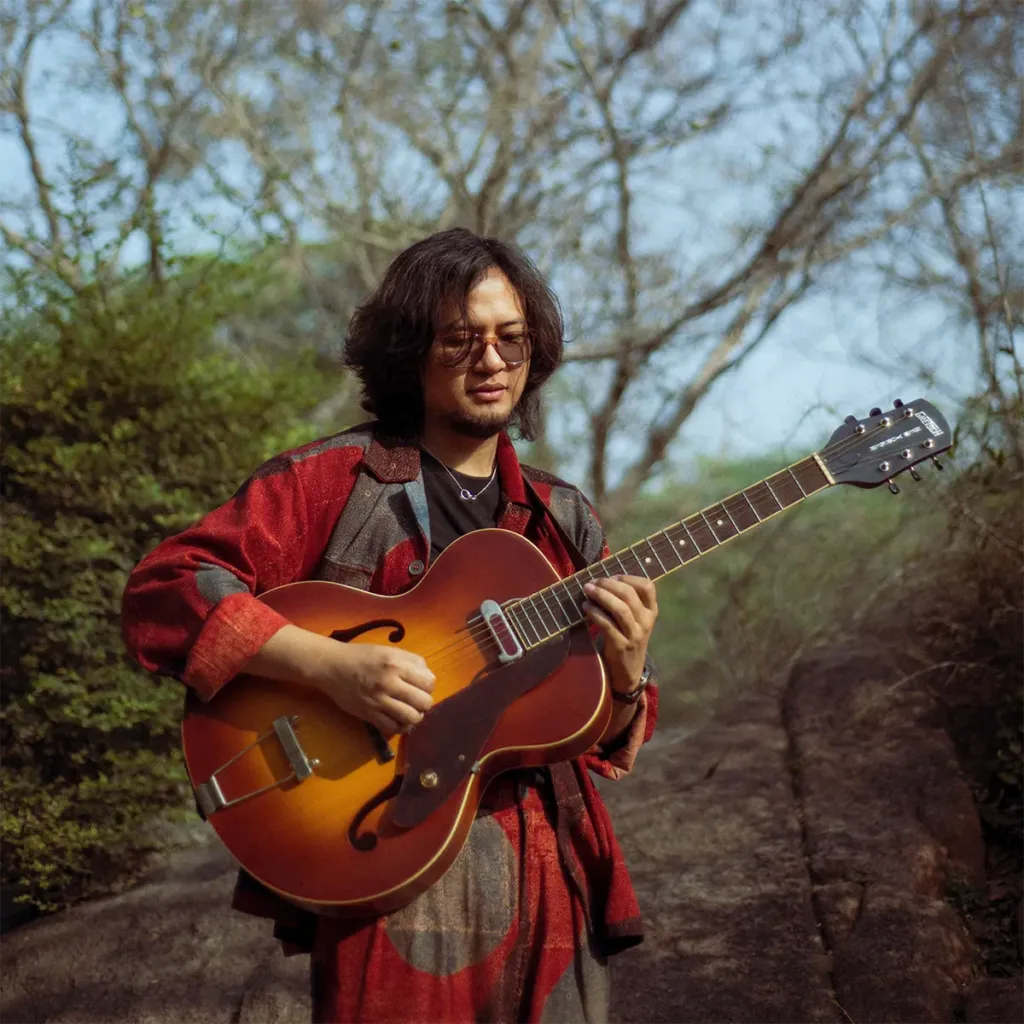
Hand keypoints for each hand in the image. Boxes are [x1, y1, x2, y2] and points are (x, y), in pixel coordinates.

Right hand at [318, 643, 435, 734]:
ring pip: (411, 718)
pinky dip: (401, 726)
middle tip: (417, 700)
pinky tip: (399, 720)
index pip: (429, 682)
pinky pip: (393, 727)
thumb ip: (411, 662)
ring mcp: (379, 700)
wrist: (333, 666)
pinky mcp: (369, 714)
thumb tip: (428, 677)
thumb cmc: (362, 656)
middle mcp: (389, 683)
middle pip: (424, 702)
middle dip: (424, 703)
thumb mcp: (389, 651)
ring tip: (410, 711)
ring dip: (415, 716)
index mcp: (396, 664)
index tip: (421, 686)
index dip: (428, 686)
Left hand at [581, 575, 657, 693]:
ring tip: (587, 590)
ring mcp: (635, 635)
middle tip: (592, 582)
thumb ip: (626, 601)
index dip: (628, 577)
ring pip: (620, 608)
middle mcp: (646, 621)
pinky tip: (586, 608)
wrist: (628, 671)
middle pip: (629, 595)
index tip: (612, 576)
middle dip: (608, 584)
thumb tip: (602, 580)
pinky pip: (607, 625)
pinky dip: (595, 613)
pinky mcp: (621, 646)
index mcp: (651, 611)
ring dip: (601, 596)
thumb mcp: (634, 620)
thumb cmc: (627, 637)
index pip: (648, 586)